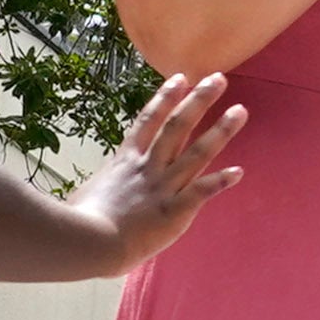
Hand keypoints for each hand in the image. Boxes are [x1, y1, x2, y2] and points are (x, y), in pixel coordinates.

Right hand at [84, 71, 245, 264]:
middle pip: (177, 127)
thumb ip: (103, 187)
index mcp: (125, 161)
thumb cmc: (79, 223)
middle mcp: (148, 168)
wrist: (88, 242)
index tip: (181, 77)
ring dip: (220, 131)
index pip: (148, 121)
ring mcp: (163, 188)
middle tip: (219, 79)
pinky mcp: (174, 211)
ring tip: (240, 111)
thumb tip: (100, 190)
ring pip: (196, 153)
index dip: (166, 98)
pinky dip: (220, 182)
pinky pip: (201, 192)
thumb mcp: (88, 194)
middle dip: (199, 101)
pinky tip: (238, 172)